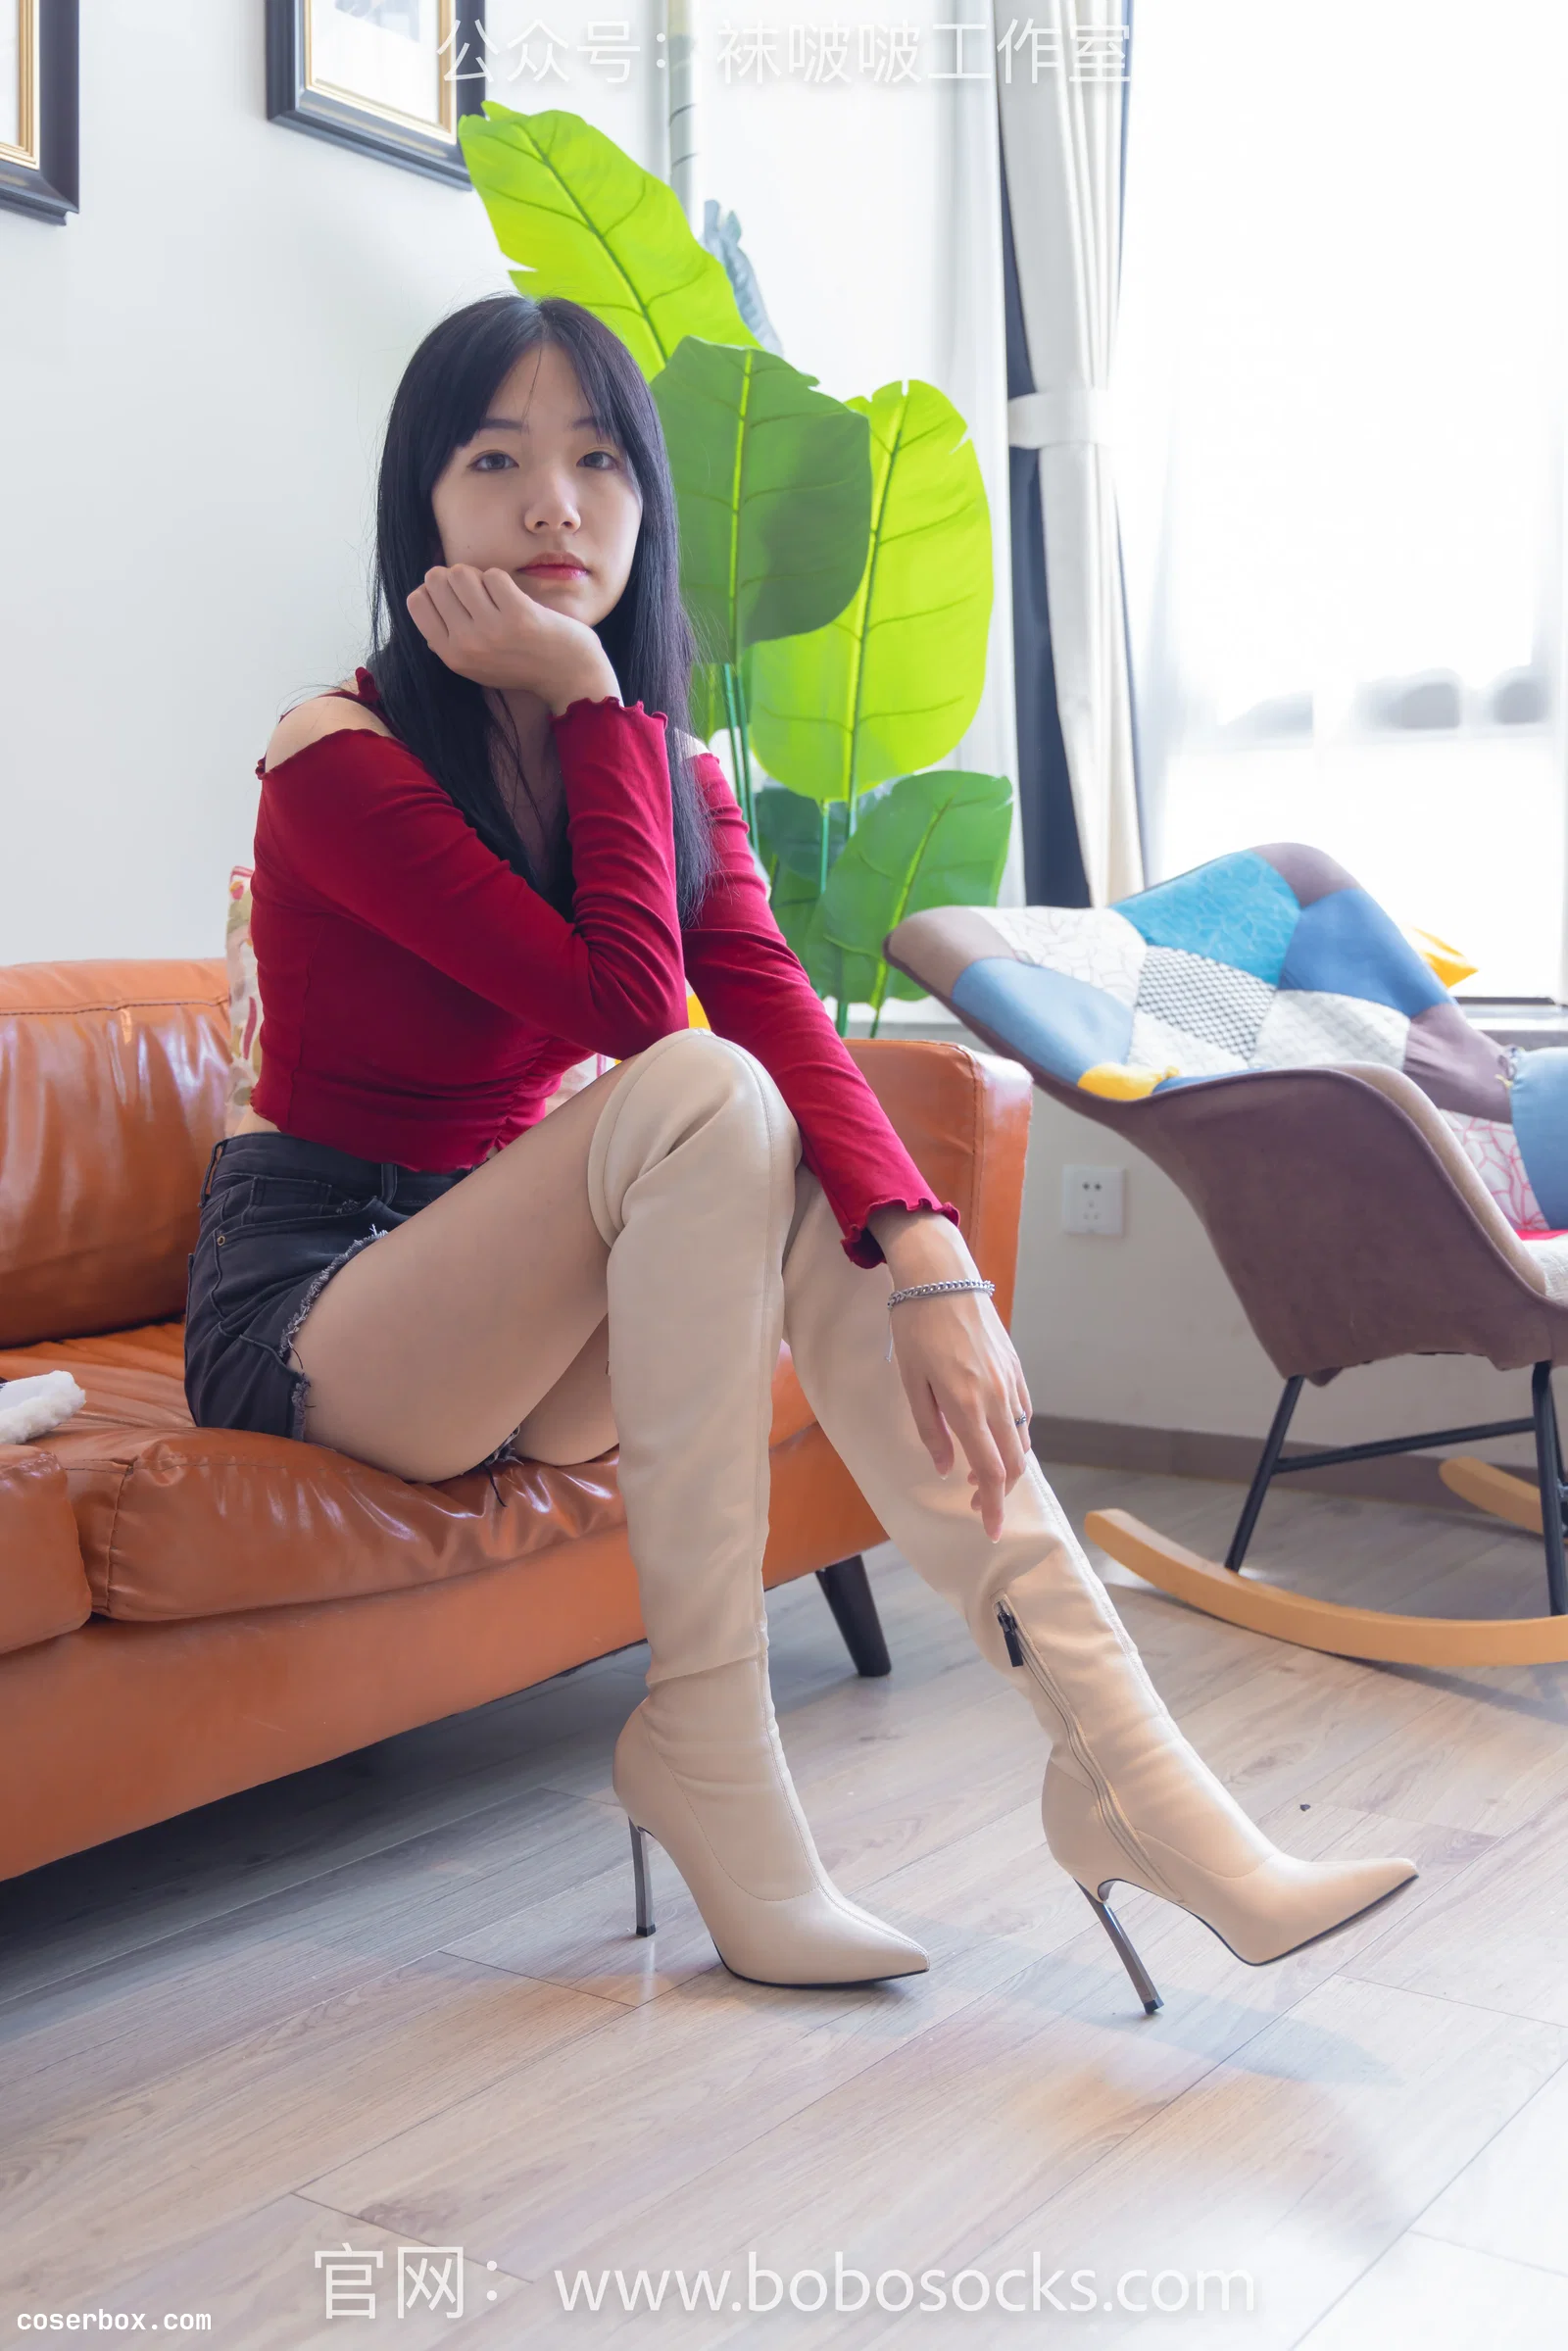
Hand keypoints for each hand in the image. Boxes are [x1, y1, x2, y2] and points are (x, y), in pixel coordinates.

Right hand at [406, 564, 617, 713]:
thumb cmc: (521, 665)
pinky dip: (503, 580)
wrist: (568, 675)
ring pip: (461, 572)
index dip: (433, 589)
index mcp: (450, 655)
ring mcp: (491, 629)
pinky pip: (493, 575)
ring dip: (480, 576)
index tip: (454, 596)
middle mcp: (465, 644)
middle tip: (479, 593)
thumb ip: (446, 640)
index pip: (416, 602)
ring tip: (496, 596)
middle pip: (436, 580)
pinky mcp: (517, 614)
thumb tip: (421, 602)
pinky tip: (515, 599)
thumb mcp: (475, 665)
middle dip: (456, 578)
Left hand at [869, 1208, 1032, 1542]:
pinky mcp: (1016, 1368)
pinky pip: (1025, 1413)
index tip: (993, 1530)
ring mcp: (1011, 1382)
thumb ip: (930, 1430)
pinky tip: (996, 1439)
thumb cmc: (916, 1328)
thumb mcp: (911, 1383)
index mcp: (967, 1405)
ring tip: (980, 1474)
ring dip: (1007, 1465)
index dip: (995, 1506)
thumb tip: (943, 1467)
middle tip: (978, 1505)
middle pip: (1013, 1462)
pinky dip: (1015, 1436)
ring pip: (1022, 1439)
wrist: (942, 1279)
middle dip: (1000, 1493)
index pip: (990, 1470)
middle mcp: (997, 1398)